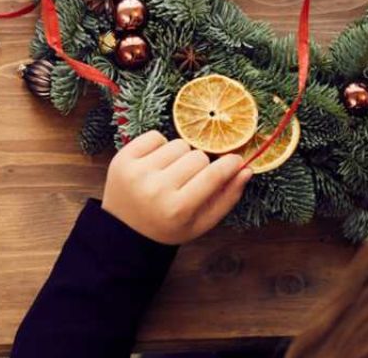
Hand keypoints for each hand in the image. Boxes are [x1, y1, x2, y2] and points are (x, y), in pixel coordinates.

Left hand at [101, 131, 252, 244]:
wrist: (124, 231)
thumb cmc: (169, 226)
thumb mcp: (202, 222)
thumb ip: (227, 197)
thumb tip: (246, 169)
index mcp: (178, 209)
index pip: (213, 175)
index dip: (229, 164)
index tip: (235, 160)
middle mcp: (156, 189)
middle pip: (197, 156)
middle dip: (200, 166)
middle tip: (189, 180)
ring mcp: (136, 172)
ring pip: (178, 144)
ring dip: (180, 156)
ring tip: (170, 174)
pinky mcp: (122, 159)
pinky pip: (155, 136)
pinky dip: (160, 146)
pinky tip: (155, 164)